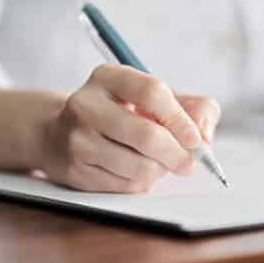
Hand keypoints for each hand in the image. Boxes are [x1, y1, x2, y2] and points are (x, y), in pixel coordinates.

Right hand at [37, 64, 220, 192]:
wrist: (59, 134)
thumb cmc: (120, 113)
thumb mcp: (153, 98)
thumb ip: (191, 107)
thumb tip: (204, 135)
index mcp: (108, 77)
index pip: (152, 92)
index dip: (180, 119)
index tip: (195, 139)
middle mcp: (86, 104)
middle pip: (147, 135)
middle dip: (176, 154)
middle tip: (189, 163)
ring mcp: (77, 139)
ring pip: (139, 166)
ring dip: (159, 171)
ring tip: (157, 163)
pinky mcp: (75, 170)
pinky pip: (125, 185)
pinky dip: (141, 183)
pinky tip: (135, 170)